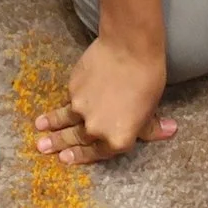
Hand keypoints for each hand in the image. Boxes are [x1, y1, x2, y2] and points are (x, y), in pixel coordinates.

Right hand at [35, 37, 176, 163]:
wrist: (129, 49)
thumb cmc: (147, 80)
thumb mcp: (151, 108)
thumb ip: (150, 126)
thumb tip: (170, 130)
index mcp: (118, 139)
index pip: (98, 153)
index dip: (82, 156)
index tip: (66, 158)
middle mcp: (96, 129)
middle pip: (75, 138)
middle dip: (58, 144)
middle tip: (42, 148)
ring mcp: (81, 109)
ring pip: (64, 119)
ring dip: (51, 125)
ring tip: (38, 128)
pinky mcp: (73, 89)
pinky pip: (69, 99)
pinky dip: (65, 101)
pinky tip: (57, 103)